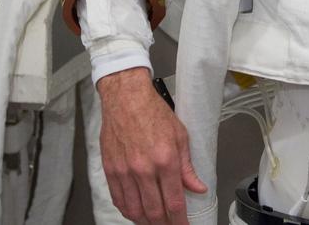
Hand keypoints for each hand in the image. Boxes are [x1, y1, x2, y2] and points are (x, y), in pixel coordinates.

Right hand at [97, 67, 207, 224]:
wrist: (125, 97)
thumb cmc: (152, 111)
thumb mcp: (180, 135)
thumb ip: (187, 167)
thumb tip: (197, 187)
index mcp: (165, 160)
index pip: (174, 202)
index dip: (180, 221)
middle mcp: (144, 168)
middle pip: (154, 212)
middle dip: (164, 224)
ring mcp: (125, 171)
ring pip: (135, 210)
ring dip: (146, 221)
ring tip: (154, 221)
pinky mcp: (111, 169)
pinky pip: (119, 199)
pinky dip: (128, 211)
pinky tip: (135, 212)